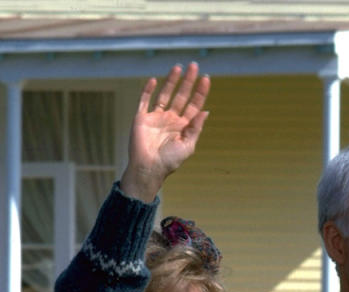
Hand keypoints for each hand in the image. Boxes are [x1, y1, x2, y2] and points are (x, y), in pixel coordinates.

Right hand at [120, 62, 210, 201]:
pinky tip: (154, 80)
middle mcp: (170, 119)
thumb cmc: (170, 161)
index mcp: (183, 126)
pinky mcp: (141, 118)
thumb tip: (206, 111)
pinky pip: (145, 101)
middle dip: (188, 81)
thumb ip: (195, 128)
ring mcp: (156, 117)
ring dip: (171, 81)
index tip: (206, 78)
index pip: (194, 105)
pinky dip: (148, 90)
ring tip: (178, 67)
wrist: (148, 169)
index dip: (200, 92)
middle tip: (194, 65)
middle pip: (181, 95)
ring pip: (165, 94)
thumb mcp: (188, 145)